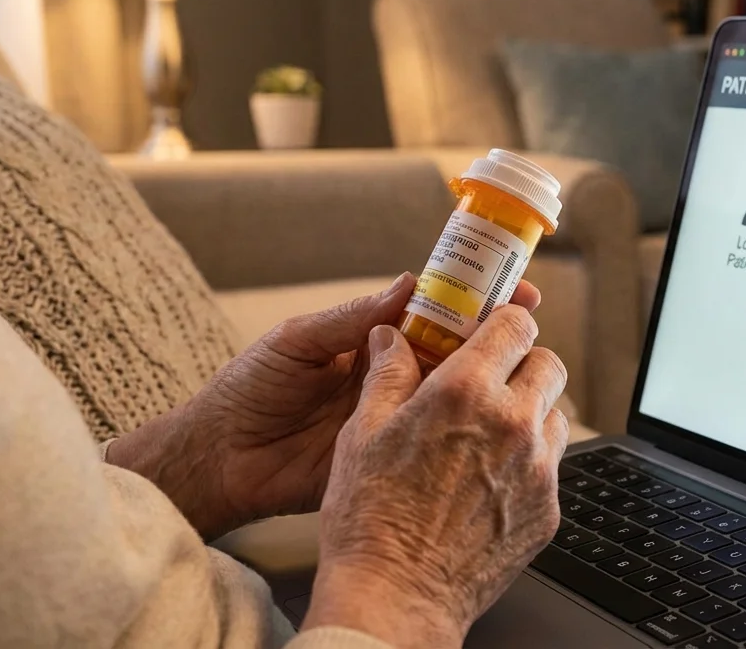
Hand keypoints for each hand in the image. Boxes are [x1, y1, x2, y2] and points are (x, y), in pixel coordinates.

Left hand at [106, 273, 541, 539]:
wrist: (217, 460)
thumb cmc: (247, 391)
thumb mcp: (298, 342)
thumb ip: (353, 319)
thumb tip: (409, 285)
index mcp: (371, 341)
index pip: (433, 312)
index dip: (472, 298)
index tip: (510, 286)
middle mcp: (390, 376)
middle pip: (454, 351)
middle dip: (493, 334)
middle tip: (528, 321)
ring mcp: (394, 417)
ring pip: (451, 396)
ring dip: (485, 381)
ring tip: (519, 366)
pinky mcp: (388, 456)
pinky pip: (431, 443)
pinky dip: (461, 434)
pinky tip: (490, 425)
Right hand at [302, 306, 568, 648]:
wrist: (396, 597)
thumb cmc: (370, 520)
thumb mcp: (362, 433)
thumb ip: (387, 375)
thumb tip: (391, 337)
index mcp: (464, 392)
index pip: (515, 326)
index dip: (504, 323)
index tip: (493, 331)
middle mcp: (511, 424)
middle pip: (548, 364)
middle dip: (523, 364)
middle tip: (493, 381)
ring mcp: (537, 469)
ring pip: (555, 414)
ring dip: (530, 413)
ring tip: (489, 435)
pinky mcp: (548, 509)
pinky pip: (551, 466)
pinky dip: (529, 463)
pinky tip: (490, 481)